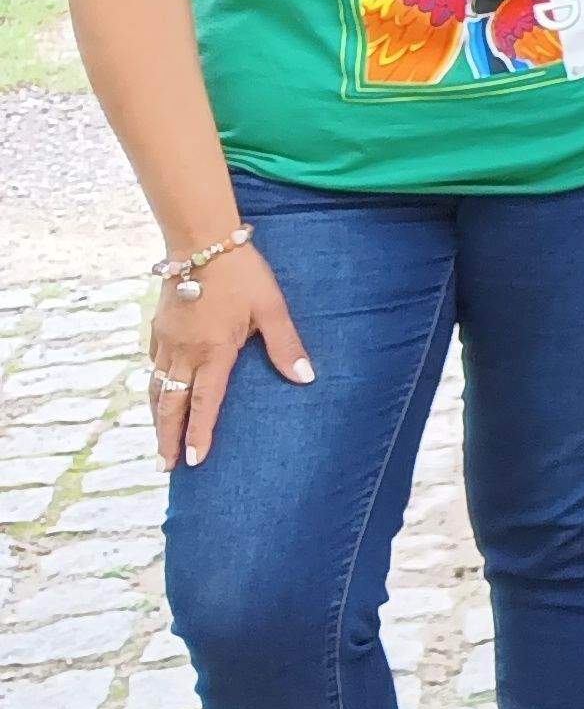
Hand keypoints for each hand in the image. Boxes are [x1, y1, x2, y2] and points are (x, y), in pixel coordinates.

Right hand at [146, 242, 310, 468]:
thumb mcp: (272, 309)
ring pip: (155, 388)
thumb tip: (306, 379)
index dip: (198, 434)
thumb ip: (287, 346)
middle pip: (170, 404)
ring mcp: (166, 340)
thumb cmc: (242, 274)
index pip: (204, 403)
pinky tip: (157, 395)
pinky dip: (153, 388)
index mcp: (213, 352)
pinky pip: (152, 366)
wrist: (201, 242)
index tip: (194, 461)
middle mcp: (183, 352)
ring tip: (159, 441)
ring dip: (156, 417)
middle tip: (165, 466)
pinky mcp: (158, 328)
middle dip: (167, 438)